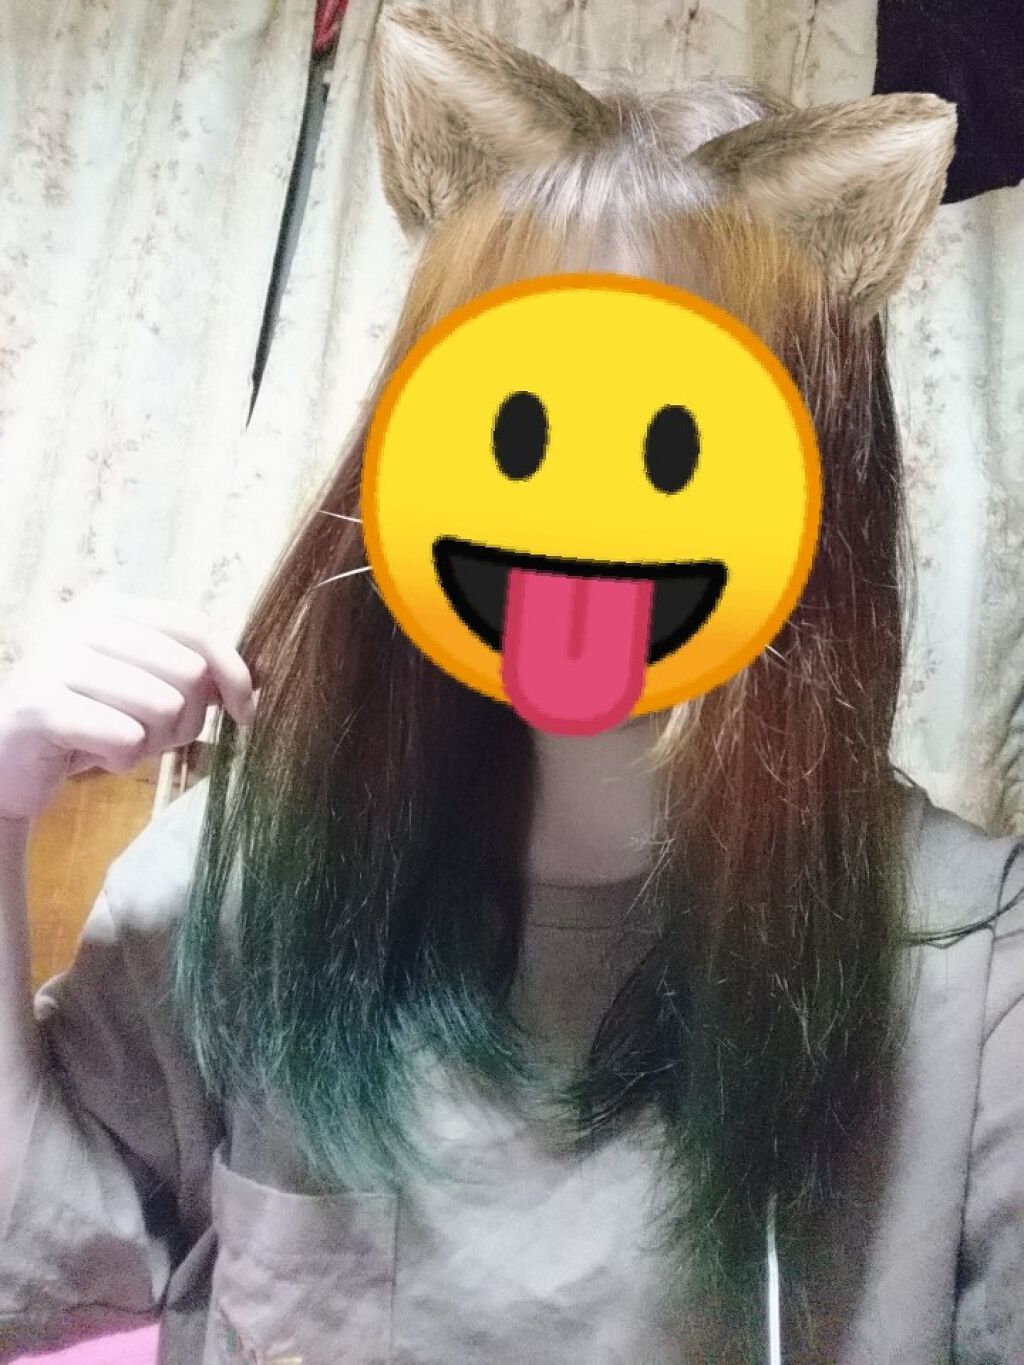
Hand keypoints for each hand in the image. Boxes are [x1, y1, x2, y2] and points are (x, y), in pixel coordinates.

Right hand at [0, 585, 257, 823]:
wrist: (10, 763)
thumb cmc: (91, 723)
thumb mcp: (148, 691)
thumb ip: (197, 677)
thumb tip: (257, 686)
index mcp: (111, 606)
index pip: (197, 627)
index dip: (234, 673)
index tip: (246, 714)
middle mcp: (81, 621)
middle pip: (188, 671)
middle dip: (185, 719)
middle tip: (151, 737)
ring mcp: (56, 658)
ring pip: (162, 706)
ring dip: (151, 743)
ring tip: (117, 743)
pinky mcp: (40, 704)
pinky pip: (126, 737)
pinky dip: (121, 760)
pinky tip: (94, 757)